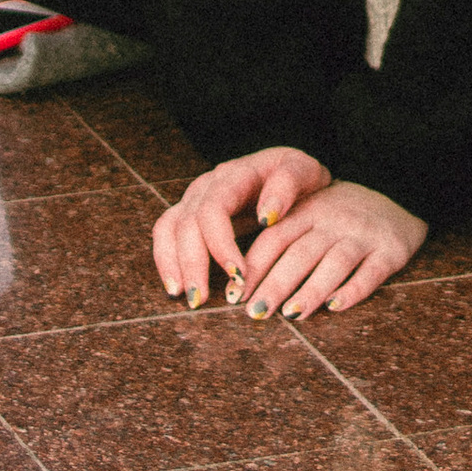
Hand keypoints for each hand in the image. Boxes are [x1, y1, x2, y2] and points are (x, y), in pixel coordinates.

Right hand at [153, 146, 331, 308]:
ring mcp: (195, 199)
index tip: (239, 276)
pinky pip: (166, 234)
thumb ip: (287, 184)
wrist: (294, 175)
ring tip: (181, 295)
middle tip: (201, 299)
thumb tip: (266, 216)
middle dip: (192, 262)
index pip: (214, 208)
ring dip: (172, 264)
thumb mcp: (305, 171)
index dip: (220, 243)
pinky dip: (166, 260)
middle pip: (187, 222)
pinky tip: (176, 287)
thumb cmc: (300, 177)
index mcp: (234, 175)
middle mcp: (208, 185)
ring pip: (169, 228)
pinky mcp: (190, 214)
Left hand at [238, 176, 426, 318]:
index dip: (253, 267)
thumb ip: (280, 236)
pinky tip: (335, 306)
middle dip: (275, 285)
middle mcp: (333, 220)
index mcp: (307, 210)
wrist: (397, 195)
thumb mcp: (309, 212)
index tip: (234, 296)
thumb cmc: (339, 214)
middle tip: (255, 313)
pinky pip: (371, 273)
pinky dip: (353, 290)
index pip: (274, 238)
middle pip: (300, 254)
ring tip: (291, 315)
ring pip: (333, 264)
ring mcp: (362, 235)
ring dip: (310, 291)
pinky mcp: (390, 251)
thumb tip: (238, 276)